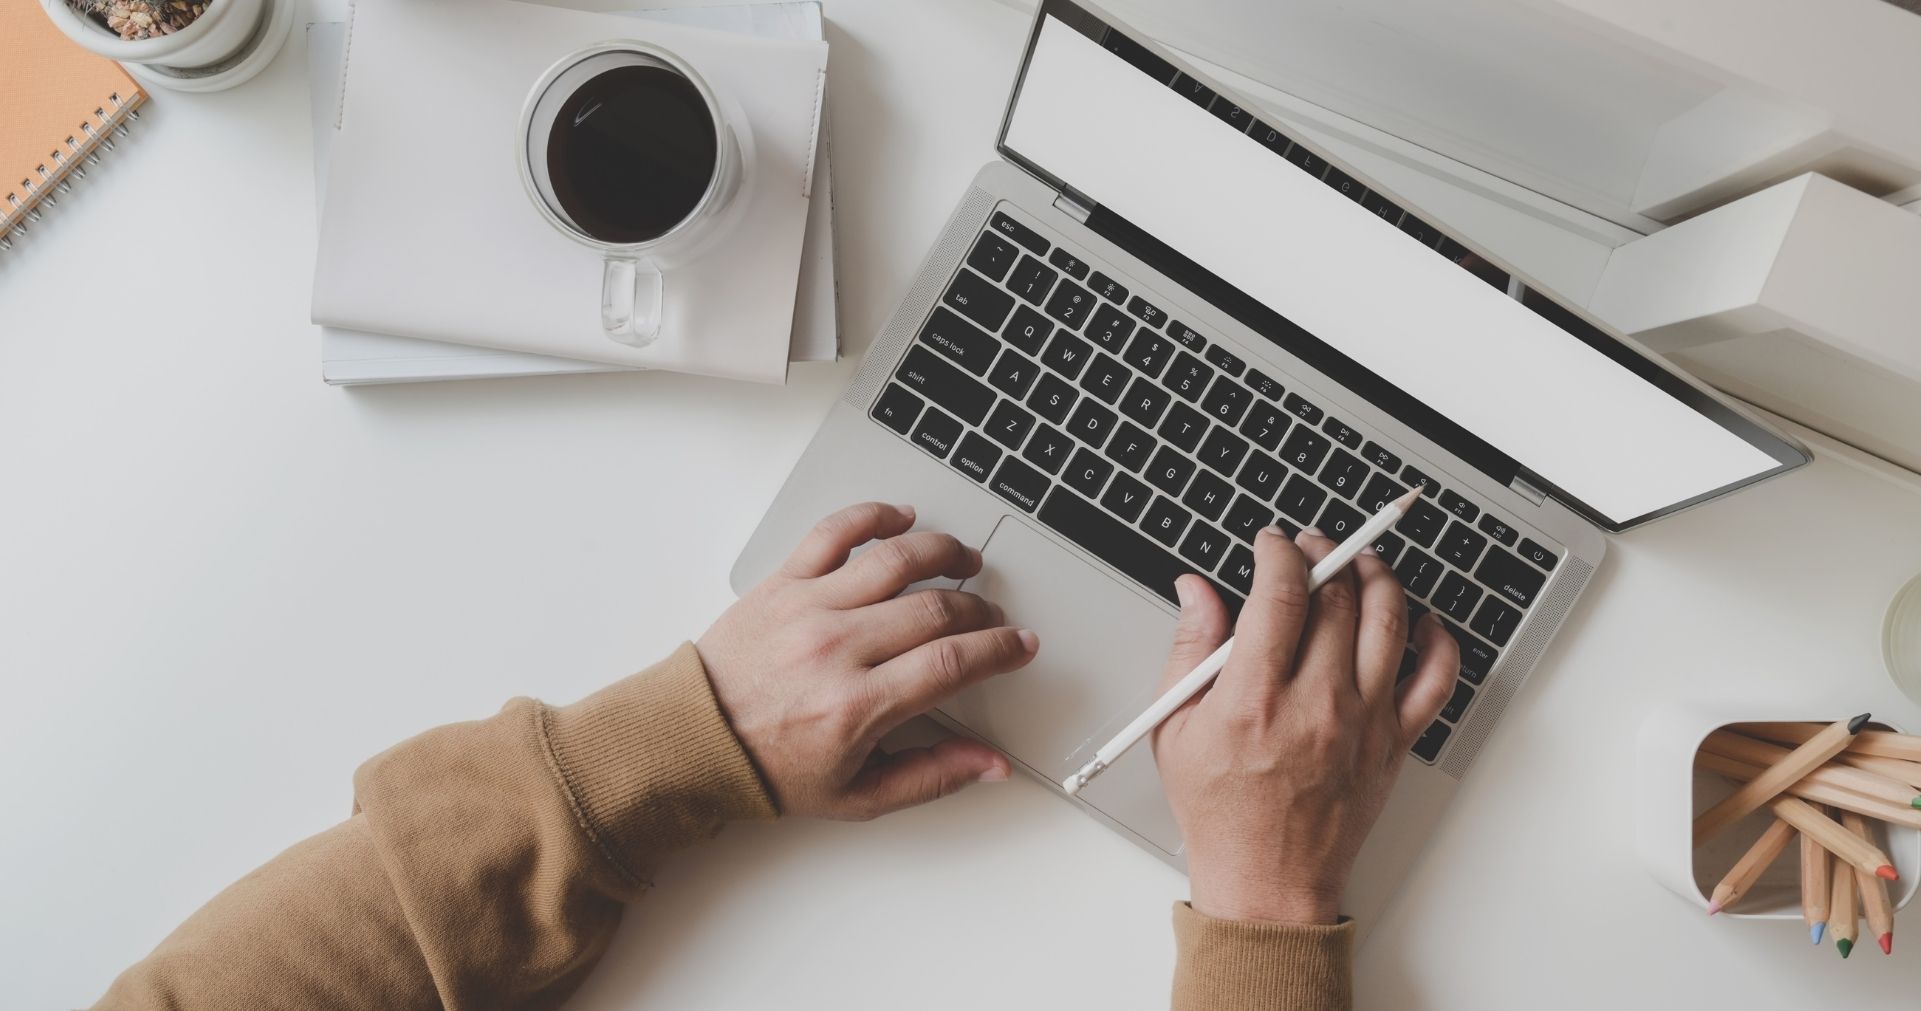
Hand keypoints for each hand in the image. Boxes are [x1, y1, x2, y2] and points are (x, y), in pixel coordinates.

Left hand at [697, 502, 1037, 819]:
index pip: (951, 663)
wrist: (694, 740)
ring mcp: (808, 608)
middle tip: (990, 618)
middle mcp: (836, 649)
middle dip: (978, 610)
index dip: (999, 650)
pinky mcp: (783, 581)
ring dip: (943, 551)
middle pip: (934, 608)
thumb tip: (990, 765)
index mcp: (857, 706)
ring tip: (963, 559)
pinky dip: (874, 515)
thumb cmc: (770, 768)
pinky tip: (901, 519)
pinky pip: (835, 532)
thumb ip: (932, 777)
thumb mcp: (858, 796)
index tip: (1019, 645)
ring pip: (895, 559)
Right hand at [1151, 527, 1457, 923]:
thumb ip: (1189, 649)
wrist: (1268, 883)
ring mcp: (1364, 721)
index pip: (1282, 593)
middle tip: (1311, 547)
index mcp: (1255, 699)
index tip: (1272, 544)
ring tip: (1360, 562)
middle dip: (1325, 553)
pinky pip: (1436, 678)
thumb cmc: (1221, 813)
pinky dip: (1435, 639)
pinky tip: (1417, 621)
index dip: (1279, 552)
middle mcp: (1317, 704)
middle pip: (1338, 596)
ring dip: (1377, 576)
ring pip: (1389, 621)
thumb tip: (1196, 590)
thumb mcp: (1176, 729)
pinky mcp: (1394, 742)